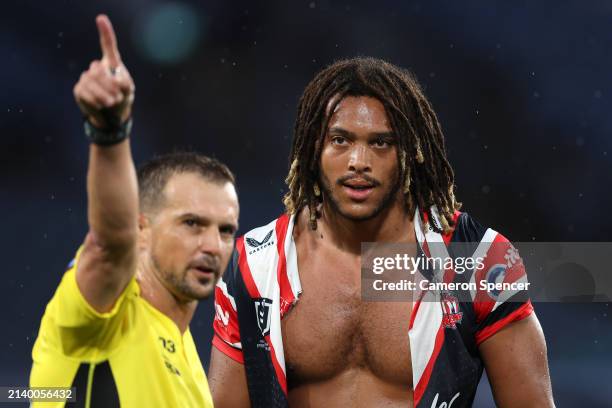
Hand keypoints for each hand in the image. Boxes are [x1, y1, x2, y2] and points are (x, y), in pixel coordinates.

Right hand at [74, 14, 134, 128]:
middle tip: (117, 97)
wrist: (112, 116)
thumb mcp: (128, 91)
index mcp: (111, 64)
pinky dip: (96, 101)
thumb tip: (112, 81)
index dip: (105, 32)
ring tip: (112, 102)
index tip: (101, 18)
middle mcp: (96, 68)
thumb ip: (124, 83)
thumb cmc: (122, 100)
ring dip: (105, 95)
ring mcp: (86, 78)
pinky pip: (86, 93)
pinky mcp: (79, 90)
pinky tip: (101, 105)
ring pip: (92, 81)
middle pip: (98, 69)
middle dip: (110, 85)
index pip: (108, 46)